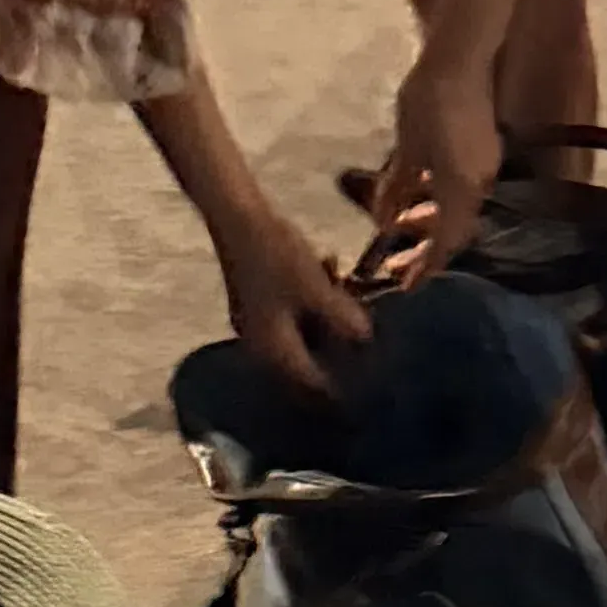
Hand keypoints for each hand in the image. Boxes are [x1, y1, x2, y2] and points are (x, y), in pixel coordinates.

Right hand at [218, 200, 371, 400]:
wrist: (237, 218)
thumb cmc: (276, 256)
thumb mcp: (317, 290)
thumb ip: (344, 321)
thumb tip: (366, 342)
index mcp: (274, 351)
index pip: (312, 385)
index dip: (342, 388)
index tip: (368, 387)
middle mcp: (261, 347)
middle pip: (306, 365)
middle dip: (336, 352)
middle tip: (366, 340)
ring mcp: (256, 326)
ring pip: (301, 338)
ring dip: (326, 324)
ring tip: (347, 293)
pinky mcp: (258, 306)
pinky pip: (292, 318)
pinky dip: (312, 306)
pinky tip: (328, 273)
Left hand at [367, 42, 505, 287]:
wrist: (461, 58)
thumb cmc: (428, 101)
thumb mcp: (406, 148)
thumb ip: (396, 188)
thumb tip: (383, 223)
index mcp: (460, 188)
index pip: (446, 242)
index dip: (427, 268)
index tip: (407, 287)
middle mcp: (479, 184)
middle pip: (456, 230)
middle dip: (427, 251)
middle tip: (397, 265)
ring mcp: (485, 166)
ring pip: (458, 210)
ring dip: (431, 224)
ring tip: (400, 227)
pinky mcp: (484, 150)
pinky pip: (462, 190)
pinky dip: (440, 202)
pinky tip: (418, 197)